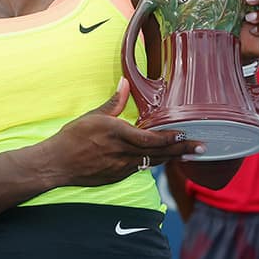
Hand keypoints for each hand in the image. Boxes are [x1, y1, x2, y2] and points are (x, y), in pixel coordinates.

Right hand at [44, 79, 205, 186]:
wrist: (57, 164)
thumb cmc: (72, 137)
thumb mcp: (92, 116)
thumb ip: (114, 102)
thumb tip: (126, 83)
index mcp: (118, 134)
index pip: (152, 139)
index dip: (172, 138)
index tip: (186, 135)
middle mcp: (124, 153)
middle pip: (159, 153)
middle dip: (182, 150)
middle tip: (202, 148)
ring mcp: (122, 167)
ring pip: (153, 162)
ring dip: (172, 158)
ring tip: (189, 154)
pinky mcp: (118, 176)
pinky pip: (140, 168)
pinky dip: (154, 163)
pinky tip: (162, 159)